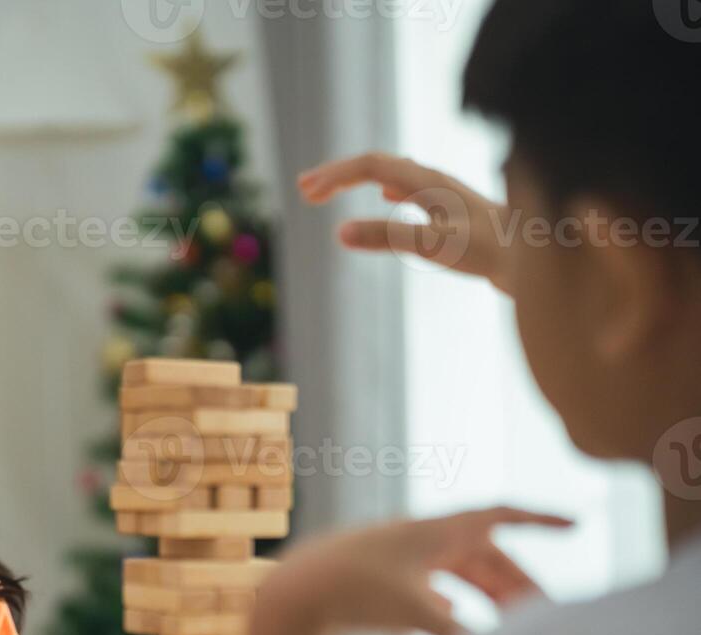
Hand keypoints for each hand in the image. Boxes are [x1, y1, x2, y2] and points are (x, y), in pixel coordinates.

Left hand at [253, 506, 572, 634]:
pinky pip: (431, 584)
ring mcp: (400, 558)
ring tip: (514, 628)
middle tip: (548, 618)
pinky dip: (454, 601)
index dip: (540, 520)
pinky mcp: (382, 580)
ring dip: (489, 597)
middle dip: (519, 585)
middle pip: (485, 556)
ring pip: (459, 572)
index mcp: (434, 532)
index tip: (577, 524)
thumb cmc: (350, 594)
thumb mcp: (414, 613)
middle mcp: (420, 539)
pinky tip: (460, 622)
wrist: (288, 595)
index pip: (499, 515)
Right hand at [297, 152, 514, 295]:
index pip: (370, 165)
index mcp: (426, 182)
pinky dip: (385, 192)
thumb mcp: (435, 244)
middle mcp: (434, 182)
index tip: (305, 192)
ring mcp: (445, 196)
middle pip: (376, 165)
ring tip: (331, 191)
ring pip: (391, 176)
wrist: (543, 256)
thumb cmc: (493, 251)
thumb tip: (338, 231)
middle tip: (303, 189)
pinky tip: (386, 201)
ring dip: (357, 181)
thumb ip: (388, 236)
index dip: (335, 176)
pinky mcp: (455, 212)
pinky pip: (410, 192)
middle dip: (337, 175)